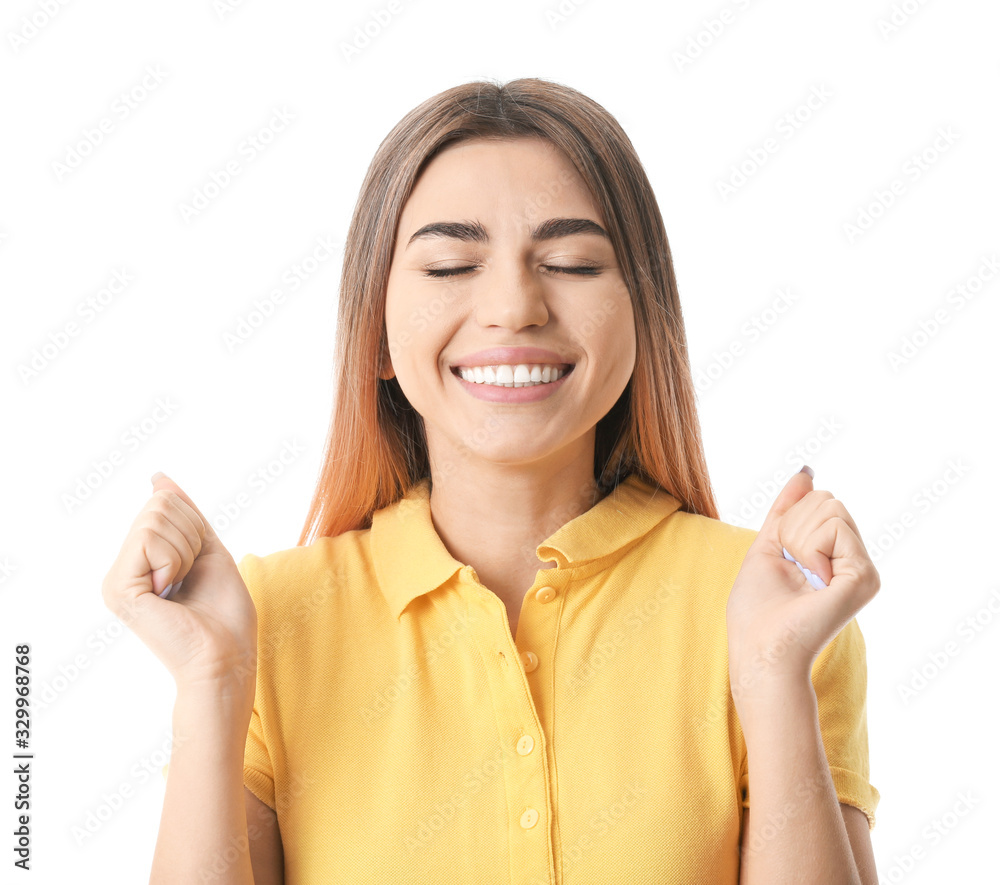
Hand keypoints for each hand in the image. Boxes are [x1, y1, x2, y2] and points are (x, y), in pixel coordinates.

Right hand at [101, 472, 257, 695]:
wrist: (226, 656)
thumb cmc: (225, 613)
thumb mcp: (208, 549)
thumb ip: (185, 515)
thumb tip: (159, 478)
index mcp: (139, 562)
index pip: (164, 503)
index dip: (196, 526)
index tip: (198, 564)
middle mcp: (121, 570)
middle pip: (159, 505)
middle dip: (192, 534)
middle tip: (190, 576)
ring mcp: (116, 579)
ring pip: (155, 517)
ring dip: (186, 549)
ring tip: (181, 586)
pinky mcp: (118, 588)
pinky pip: (149, 540)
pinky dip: (174, 560)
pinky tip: (170, 591)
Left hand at [726, 467, 879, 697]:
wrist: (760, 648)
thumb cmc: (757, 609)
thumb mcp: (768, 545)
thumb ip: (788, 509)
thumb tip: (806, 472)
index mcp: (834, 555)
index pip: (818, 501)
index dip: (788, 521)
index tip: (784, 557)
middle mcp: (854, 561)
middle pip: (826, 499)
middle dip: (793, 526)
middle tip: (791, 567)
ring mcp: (863, 570)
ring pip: (831, 507)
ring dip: (798, 538)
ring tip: (802, 575)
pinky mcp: (866, 577)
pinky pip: (835, 527)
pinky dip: (809, 548)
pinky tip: (813, 580)